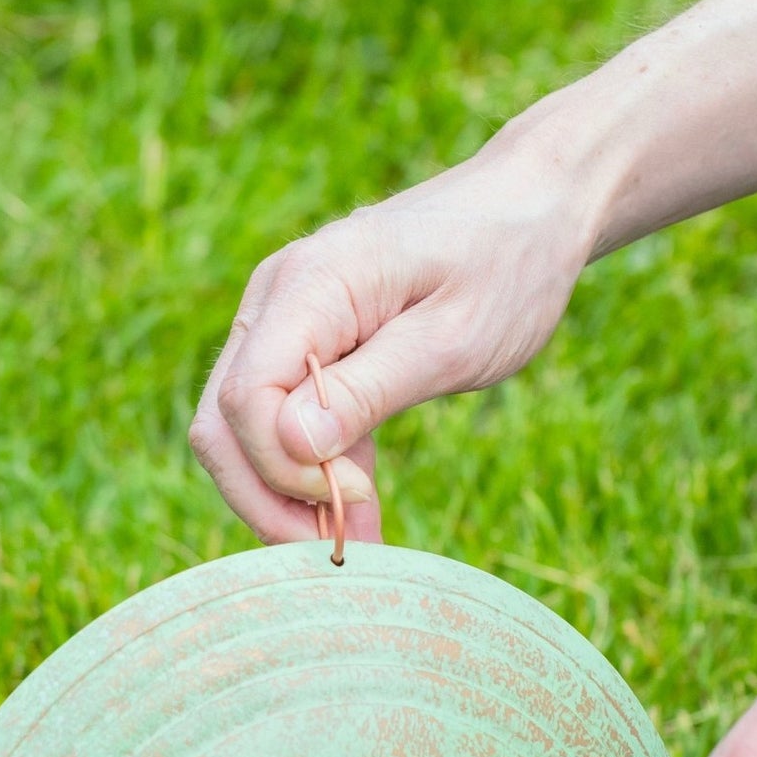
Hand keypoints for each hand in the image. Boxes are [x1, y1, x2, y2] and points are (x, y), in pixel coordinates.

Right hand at [188, 139, 602, 541]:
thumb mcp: (451, 339)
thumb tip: (290, 445)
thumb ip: (369, 390)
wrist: (532, 209)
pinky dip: (317, 476)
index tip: (359, 494)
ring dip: (291, 498)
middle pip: (225, 423)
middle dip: (269, 498)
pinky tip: (364, 522)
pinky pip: (289, 425)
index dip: (284, 466)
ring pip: (247, 433)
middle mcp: (278, 301)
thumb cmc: (504, 264)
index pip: (245, 398)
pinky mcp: (312, 348)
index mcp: (309, 286)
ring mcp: (288, 323)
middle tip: (341, 547)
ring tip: (361, 545)